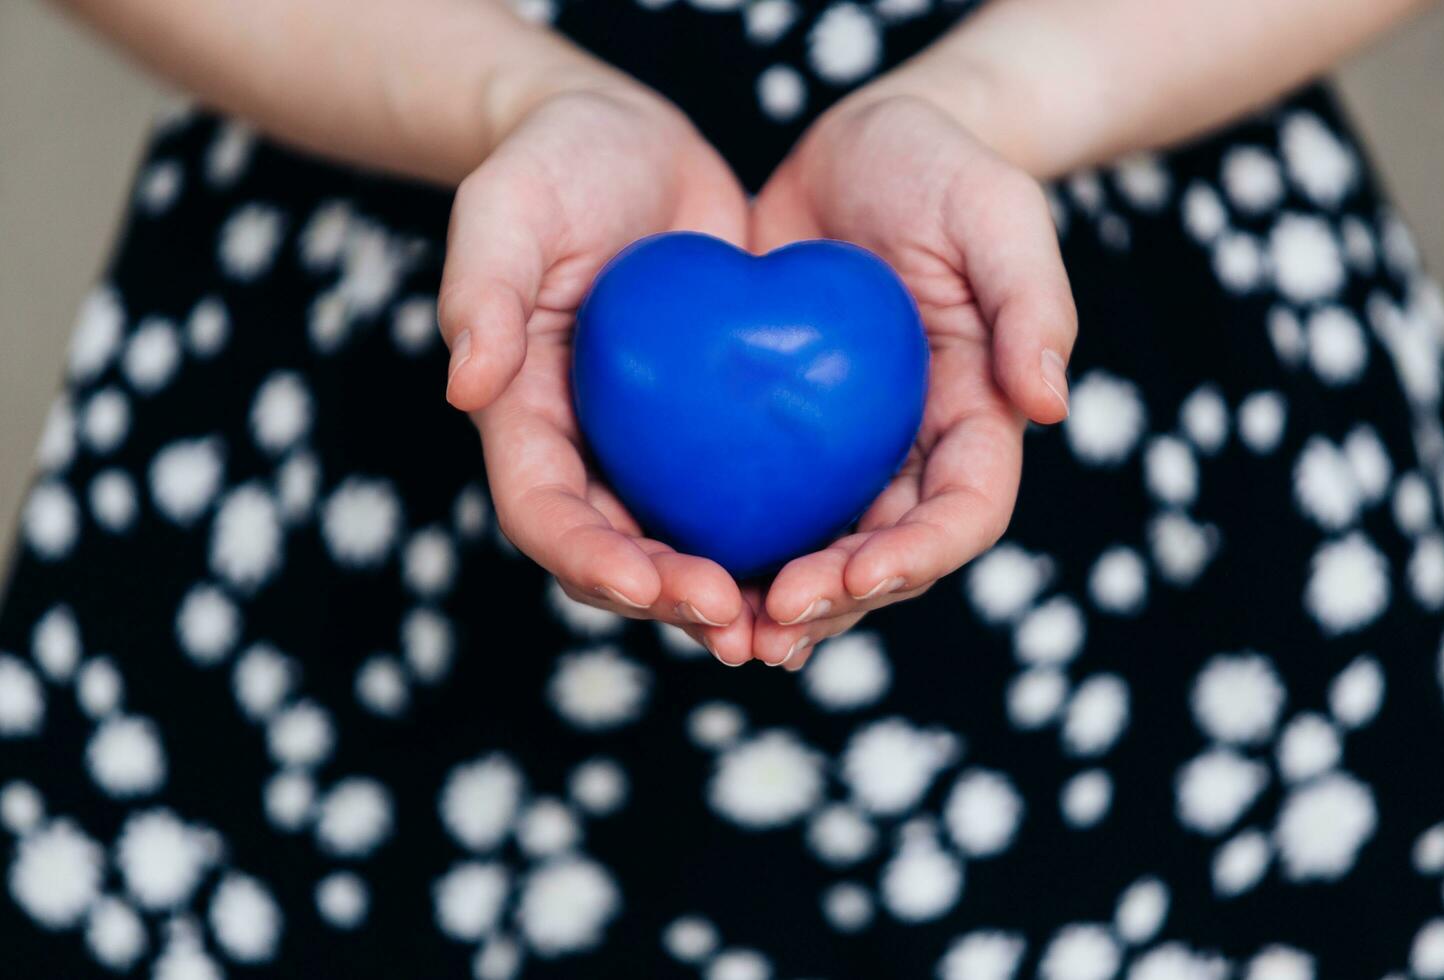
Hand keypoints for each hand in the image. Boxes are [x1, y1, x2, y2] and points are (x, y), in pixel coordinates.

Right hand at [439, 68, 760, 663]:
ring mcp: (654, 448)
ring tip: (790, 625)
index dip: (590, 560)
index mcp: (527, 418)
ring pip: (686, 546)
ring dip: (731, 597)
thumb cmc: (555, 165)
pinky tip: (837, 556)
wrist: (631, 143)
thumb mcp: (506, 207)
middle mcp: (589, 450)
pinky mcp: (715, 429)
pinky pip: (746, 494)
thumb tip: (467, 387)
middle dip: (670, 601)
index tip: (650, 584)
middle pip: (619, 555)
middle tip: (735, 624)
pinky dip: (781, 536)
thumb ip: (482, 289)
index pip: (545, 514)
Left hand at [747, 92, 1076, 668]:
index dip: (916, 556)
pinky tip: (676, 568)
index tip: (856, 574)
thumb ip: (1031, 303)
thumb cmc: (941, 169)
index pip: (961, 512)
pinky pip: (758, 502)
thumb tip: (1048, 404)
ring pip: (821, 550)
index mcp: (976, 418)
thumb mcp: (997, 214)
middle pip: (886, 556)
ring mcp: (847, 450)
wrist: (862, 146)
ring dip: (779, 602)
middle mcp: (913, 451)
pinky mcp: (781, 433)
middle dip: (836, 602)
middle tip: (769, 626)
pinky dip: (727, 544)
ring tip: (723, 633)